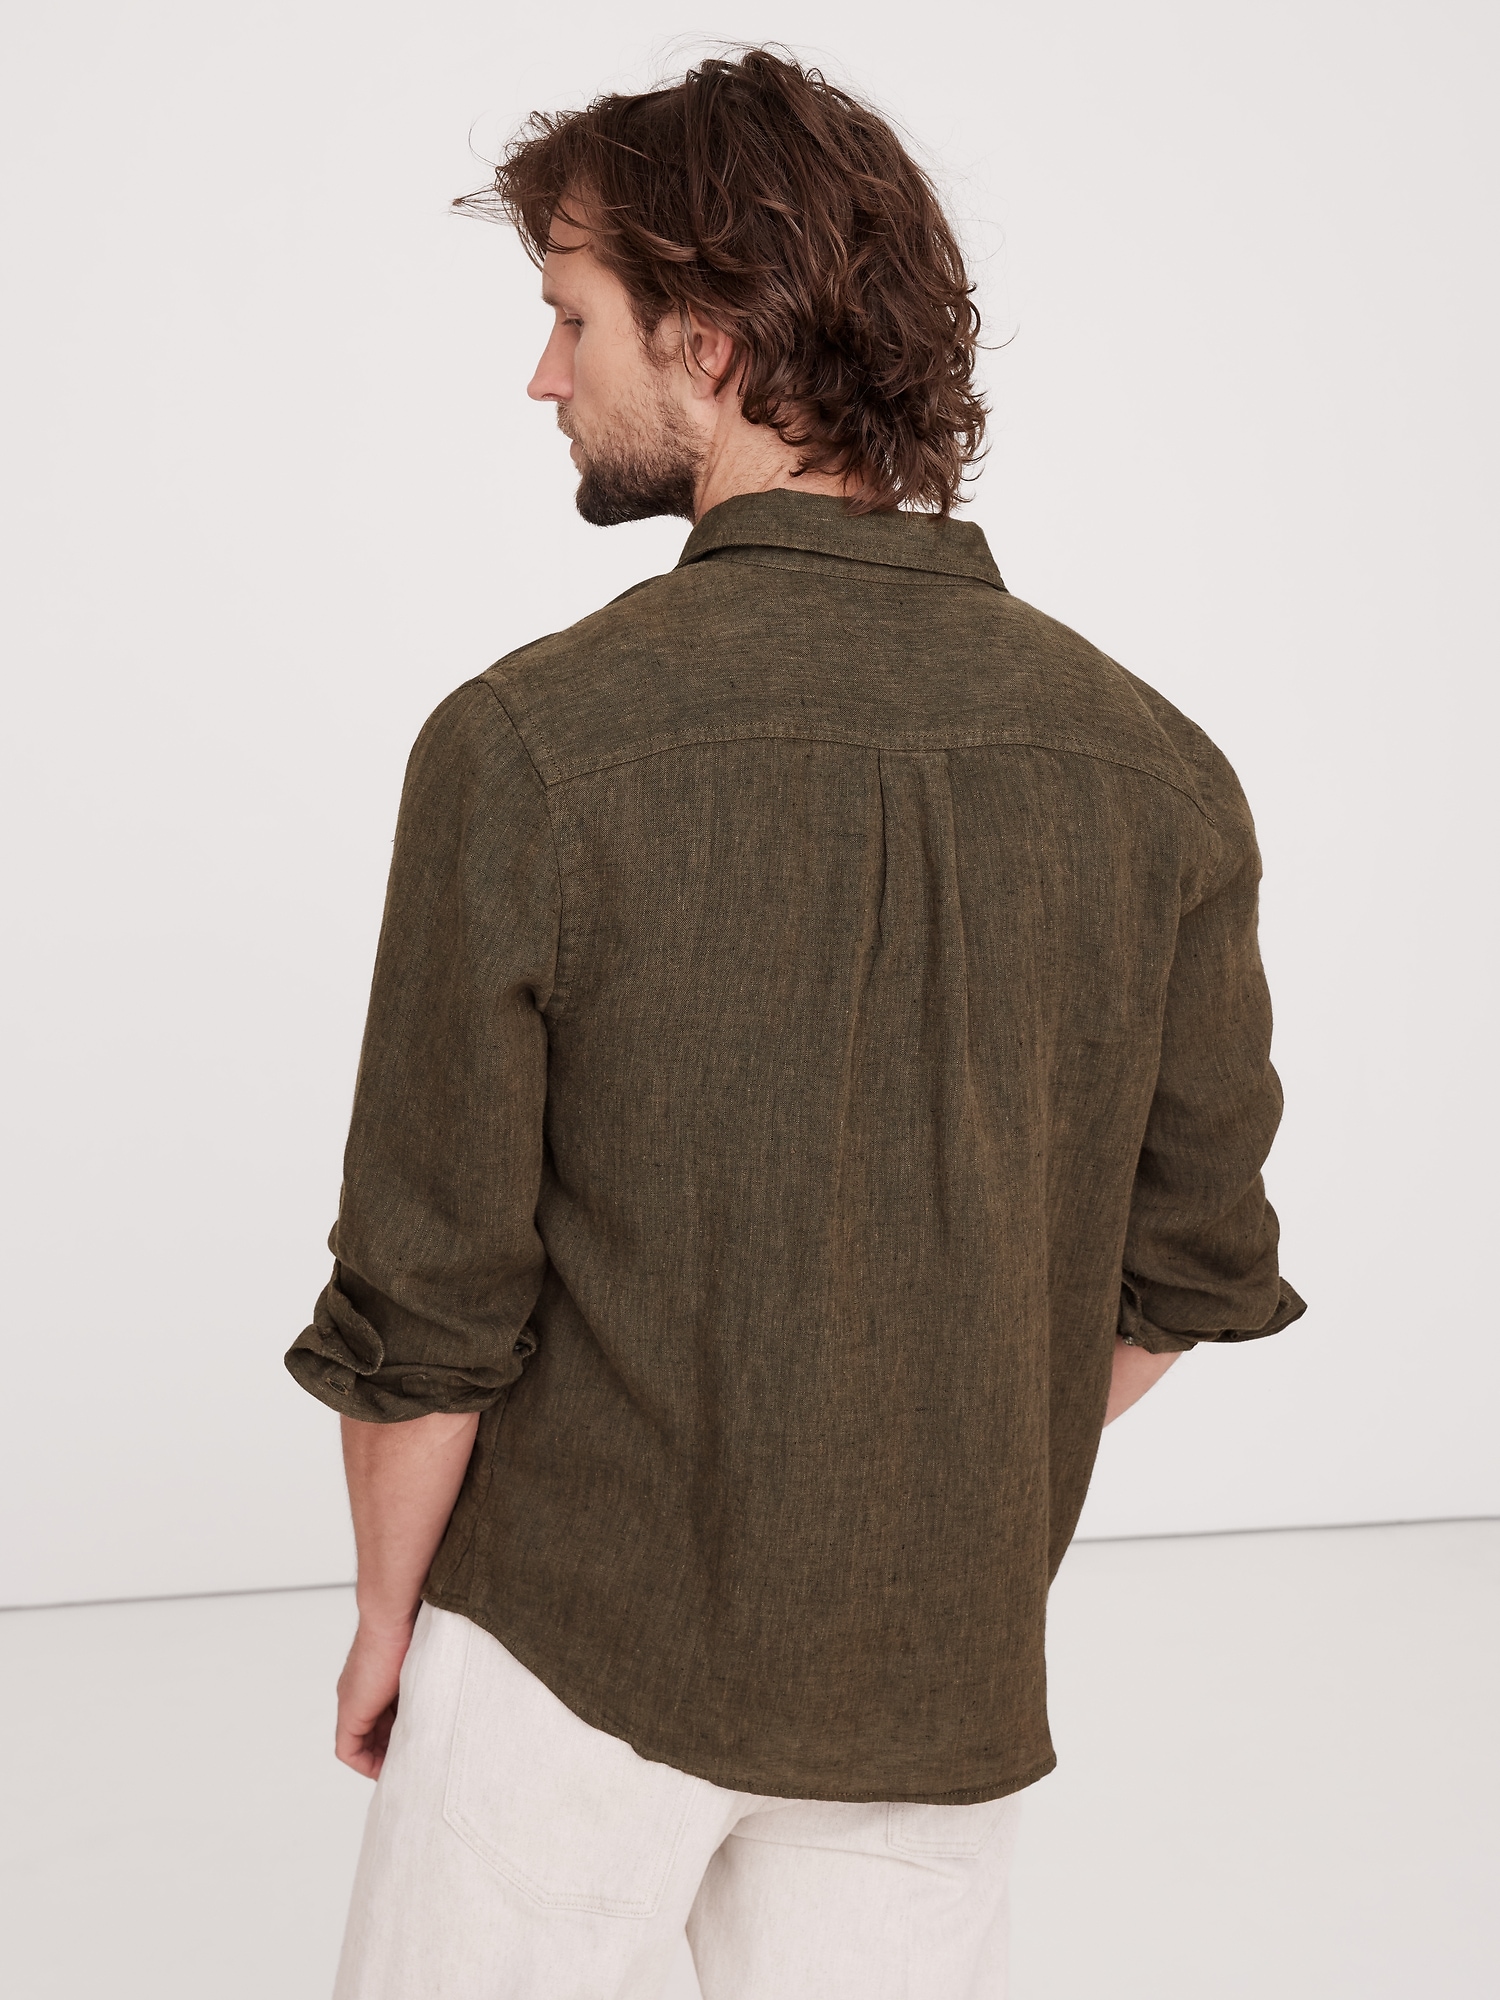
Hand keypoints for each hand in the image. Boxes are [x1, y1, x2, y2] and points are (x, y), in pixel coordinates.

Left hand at [336, 1616, 415, 1777]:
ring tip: (405, 1766)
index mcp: (373, 1678)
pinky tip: (388, 1768)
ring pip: (362, 1743)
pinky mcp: (350, 1712)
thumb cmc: (412, 1626)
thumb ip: (424, 1678)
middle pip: (370, 1733)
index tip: (415, 1742)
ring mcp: (351, 1702)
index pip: (381, 1715)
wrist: (392, 1616)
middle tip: (413, 1761)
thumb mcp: (420, 1661)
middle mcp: (358, 1692)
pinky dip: (367, 1763)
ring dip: (382, 1758)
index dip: (396, 1733)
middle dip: (391, 1750)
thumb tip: (448, 1689)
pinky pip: (350, 1751)